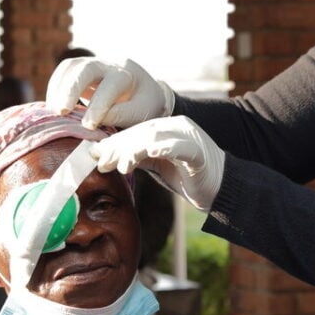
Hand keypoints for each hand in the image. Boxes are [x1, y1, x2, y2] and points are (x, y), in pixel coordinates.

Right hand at [46, 57, 174, 128]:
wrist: (146, 93)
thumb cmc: (145, 105)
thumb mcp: (141, 113)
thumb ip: (119, 116)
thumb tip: (90, 122)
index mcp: (129, 75)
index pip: (111, 85)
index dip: (98, 105)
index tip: (88, 125)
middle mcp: (110, 65)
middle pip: (86, 67)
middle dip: (71, 89)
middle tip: (61, 111)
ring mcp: (94, 65)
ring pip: (71, 66)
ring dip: (59, 88)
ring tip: (54, 111)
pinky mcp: (82, 72)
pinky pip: (64, 72)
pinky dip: (55, 87)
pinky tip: (53, 106)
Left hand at [90, 116, 224, 211]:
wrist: (221, 187)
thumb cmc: (187, 175)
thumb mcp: (156, 164)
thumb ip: (135, 157)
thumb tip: (102, 156)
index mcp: (167, 126)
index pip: (135, 131)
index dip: (114, 142)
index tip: (93, 155)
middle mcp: (178, 126)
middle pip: (142, 132)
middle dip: (119, 148)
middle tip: (100, 163)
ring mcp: (190, 137)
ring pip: (157, 137)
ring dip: (135, 150)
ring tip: (121, 165)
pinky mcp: (199, 153)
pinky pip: (182, 148)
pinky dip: (166, 148)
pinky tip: (151, 151)